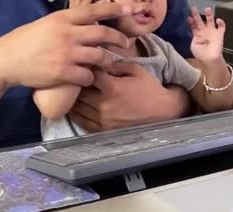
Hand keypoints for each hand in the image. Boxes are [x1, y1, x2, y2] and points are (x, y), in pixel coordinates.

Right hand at [0, 2, 130, 88]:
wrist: (7, 60)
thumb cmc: (25, 41)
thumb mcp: (46, 24)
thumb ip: (66, 24)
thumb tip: (86, 24)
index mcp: (63, 18)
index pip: (94, 11)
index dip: (114, 9)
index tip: (129, 9)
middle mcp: (67, 33)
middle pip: (103, 34)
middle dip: (118, 39)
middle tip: (125, 44)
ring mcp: (67, 53)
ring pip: (99, 57)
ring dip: (107, 62)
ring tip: (108, 65)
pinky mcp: (64, 72)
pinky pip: (88, 76)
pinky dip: (91, 78)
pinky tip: (89, 79)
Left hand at [68, 62, 190, 131]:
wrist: (162, 112)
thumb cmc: (149, 88)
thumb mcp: (136, 69)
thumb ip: (115, 64)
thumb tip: (99, 61)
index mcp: (112, 88)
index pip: (88, 74)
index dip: (84, 68)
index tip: (83, 64)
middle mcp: (104, 105)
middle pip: (79, 91)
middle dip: (76, 83)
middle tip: (73, 77)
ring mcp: (102, 119)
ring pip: (77, 107)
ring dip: (72, 98)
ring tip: (70, 91)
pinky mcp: (103, 129)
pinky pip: (82, 121)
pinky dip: (75, 114)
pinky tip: (72, 107)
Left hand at [188, 7, 225, 63]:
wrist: (210, 59)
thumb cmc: (201, 55)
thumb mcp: (193, 46)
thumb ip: (193, 38)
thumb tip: (193, 31)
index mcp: (198, 36)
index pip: (194, 26)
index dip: (191, 22)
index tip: (189, 18)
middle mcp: (205, 33)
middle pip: (200, 21)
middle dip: (196, 15)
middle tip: (193, 9)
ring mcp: (212, 33)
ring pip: (211, 20)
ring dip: (209, 15)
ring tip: (207, 9)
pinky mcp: (219, 34)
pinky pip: (222, 26)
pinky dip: (221, 22)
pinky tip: (218, 20)